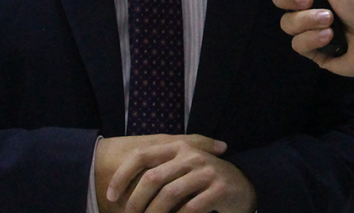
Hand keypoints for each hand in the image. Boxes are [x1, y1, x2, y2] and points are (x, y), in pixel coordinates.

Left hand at [97, 134, 255, 212]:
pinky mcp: (218, 188)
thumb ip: (159, 171)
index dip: (122, 176)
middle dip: (136, 203)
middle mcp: (191, 156)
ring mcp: (206, 171)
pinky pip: (190, 208)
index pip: (141, 156)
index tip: (111, 196)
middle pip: (152, 179)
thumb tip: (120, 192)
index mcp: (177, 147)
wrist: (242, 186)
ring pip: (169, 195)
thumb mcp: (182, 168)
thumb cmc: (203, 181)